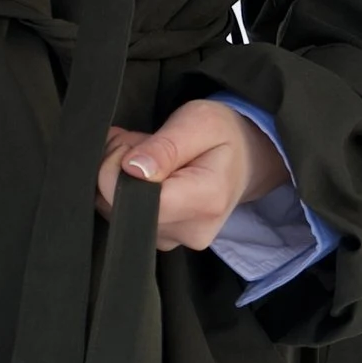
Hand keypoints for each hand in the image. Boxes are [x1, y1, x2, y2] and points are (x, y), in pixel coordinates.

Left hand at [98, 101, 284, 253]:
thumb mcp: (200, 122)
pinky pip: (124, 216)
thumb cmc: (223, 135)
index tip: (134, 142)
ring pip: (116, 211)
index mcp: (206, 201)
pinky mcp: (163, 239)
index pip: (136, 199)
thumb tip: (131, 169)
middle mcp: (190, 231)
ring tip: (149, 156)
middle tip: (143, 144)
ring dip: (120, 178)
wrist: (245, 158)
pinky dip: (125, 190)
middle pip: (121, 207)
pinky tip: (146, 174)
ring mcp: (175, 240)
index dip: (118, 168)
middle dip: (118, 168)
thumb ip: (166, 146)